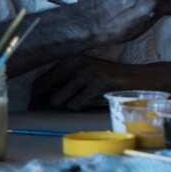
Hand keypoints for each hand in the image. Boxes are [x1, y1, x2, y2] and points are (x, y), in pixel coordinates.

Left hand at [30, 56, 158, 110]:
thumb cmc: (106, 79)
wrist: (136, 77)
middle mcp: (76, 63)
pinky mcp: (97, 82)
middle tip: (52, 112)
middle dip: (43, 104)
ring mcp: (87, 72)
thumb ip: (63, 83)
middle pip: (44, 90)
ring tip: (78, 101)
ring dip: (65, 105)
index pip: (39, 81)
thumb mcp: (83, 74)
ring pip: (58, 99)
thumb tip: (37, 101)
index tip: (35, 109)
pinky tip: (89, 101)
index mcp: (70, 60)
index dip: (34, 97)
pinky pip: (75, 103)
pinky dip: (79, 106)